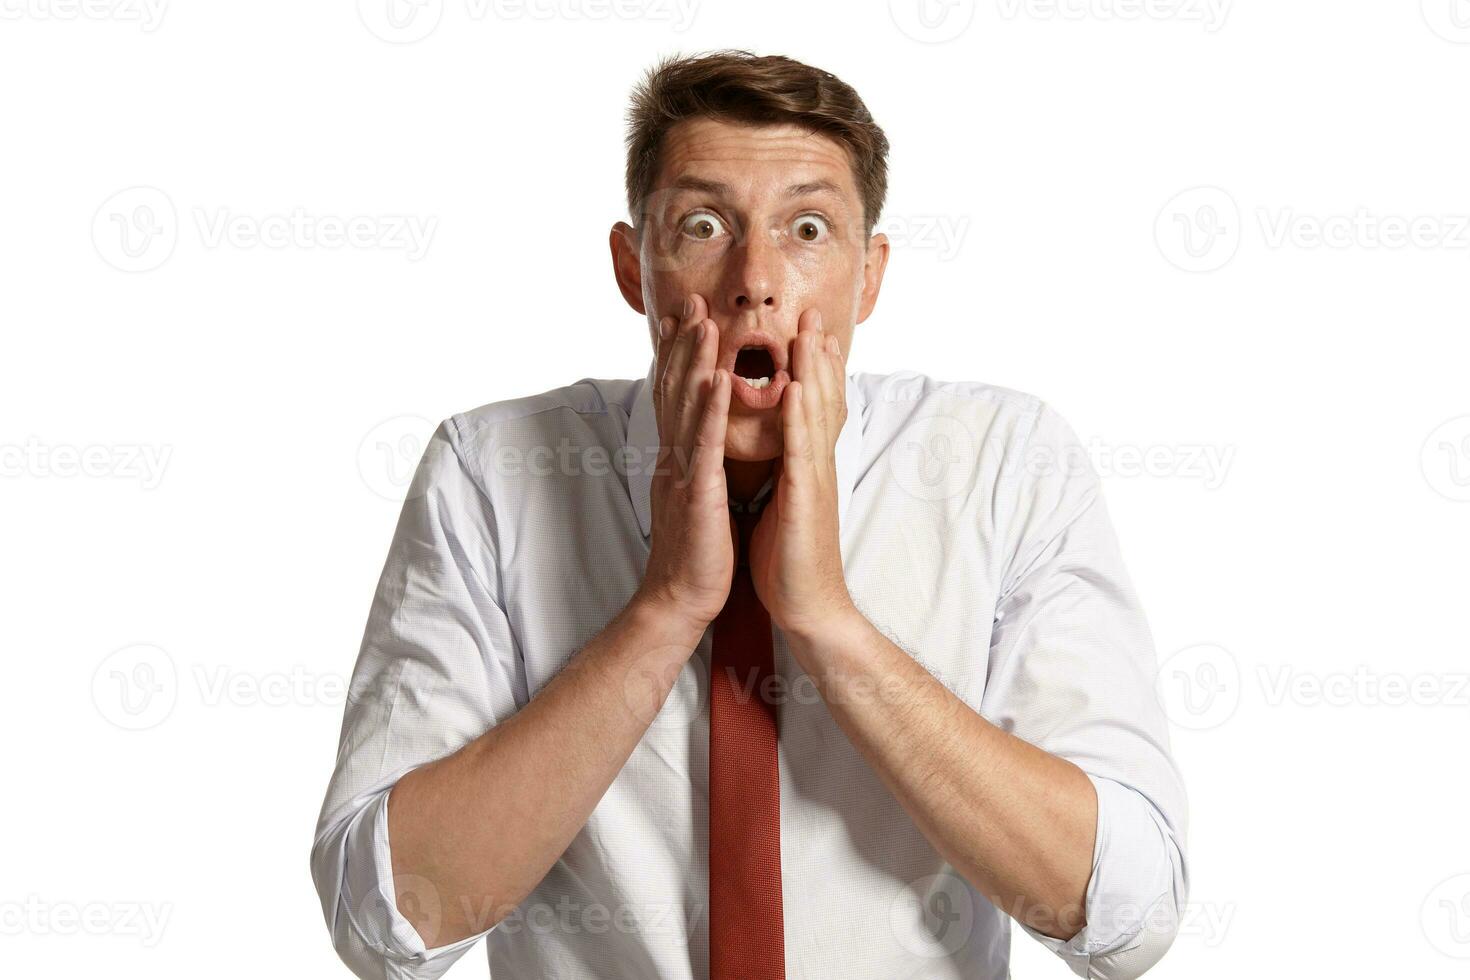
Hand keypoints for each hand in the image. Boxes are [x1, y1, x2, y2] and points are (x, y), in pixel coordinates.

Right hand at [634, 293, 735, 636]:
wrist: (680, 600)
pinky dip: (709, 410)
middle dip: (683, 343)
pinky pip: (704, 445)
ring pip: (686, 407)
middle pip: (674, 390)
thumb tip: (699, 444)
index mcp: (676, 460)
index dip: (677, 356)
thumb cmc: (696, 555)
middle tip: (690, 301)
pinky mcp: (697, 494)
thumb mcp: (695, 499)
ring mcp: (682, 474)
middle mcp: (673, 459)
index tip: (683, 319)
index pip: (674, 398)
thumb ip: (695, 466)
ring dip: (694, 361)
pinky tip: (718, 380)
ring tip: (704, 323)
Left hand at [746, 309, 857, 640]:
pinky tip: (796, 388)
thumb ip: (783, 476)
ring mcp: (814, 480)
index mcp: (805, 467)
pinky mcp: (806, 498)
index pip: (810, 408)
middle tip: (813, 313)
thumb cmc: (789, 560)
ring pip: (814, 415)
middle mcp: (815, 466)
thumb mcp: (782, 505)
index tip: (805, 333)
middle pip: (820, 399)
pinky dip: (799, 416)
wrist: (807, 608)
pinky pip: (802, 450)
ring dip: (812, 370)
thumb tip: (776, 457)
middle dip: (816, 355)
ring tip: (808, 333)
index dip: (810, 369)